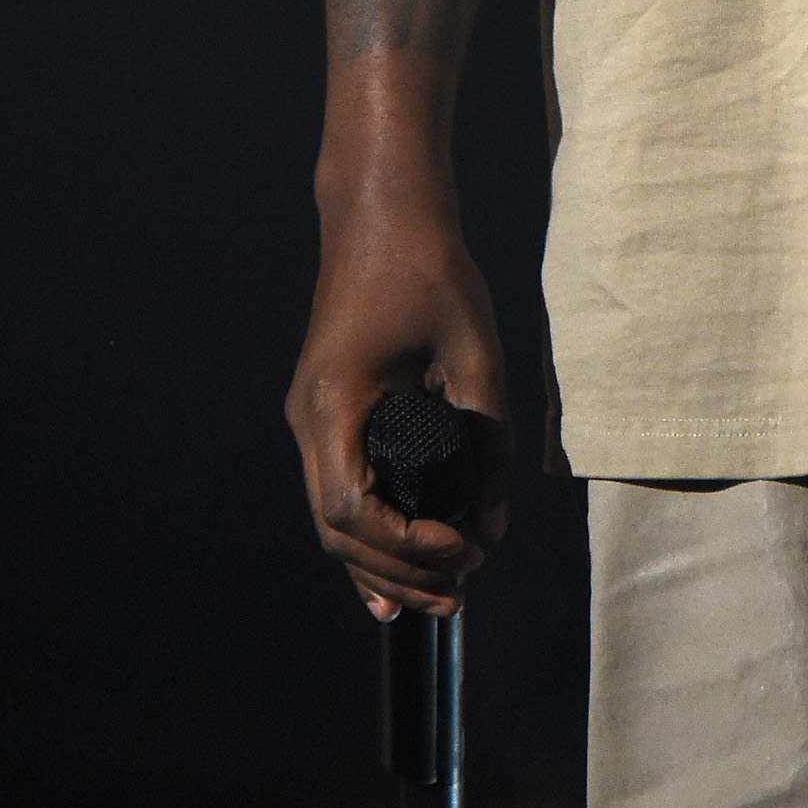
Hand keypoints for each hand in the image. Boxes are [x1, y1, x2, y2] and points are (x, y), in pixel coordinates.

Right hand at [286, 188, 512, 619]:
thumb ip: (490, 440)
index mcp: (336, 403)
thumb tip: (497, 523)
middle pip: (336, 531)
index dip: (405, 548)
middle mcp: (310, 418)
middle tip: (460, 595)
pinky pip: (338, 489)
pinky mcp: (327, 410)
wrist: (383, 212)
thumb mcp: (474, 352)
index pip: (353, 511)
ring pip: (332, 519)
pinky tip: (396, 570)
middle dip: (396, 573)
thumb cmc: (429, 270)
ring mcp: (311, 416)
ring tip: (439, 596)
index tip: (463, 549)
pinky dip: (366, 533)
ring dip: (380, 563)